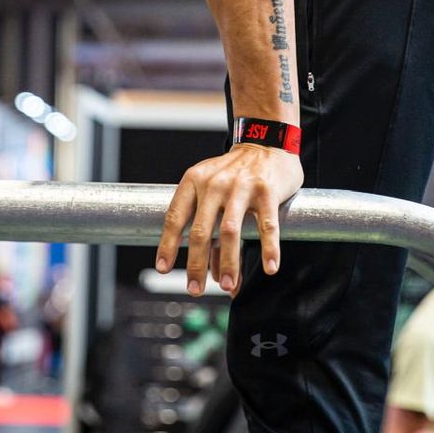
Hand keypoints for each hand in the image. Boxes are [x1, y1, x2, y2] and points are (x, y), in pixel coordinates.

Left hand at [156, 144, 303, 295]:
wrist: (266, 142)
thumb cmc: (234, 175)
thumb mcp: (213, 192)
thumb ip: (210, 230)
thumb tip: (210, 273)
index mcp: (193, 180)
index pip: (175, 217)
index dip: (167, 245)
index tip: (163, 269)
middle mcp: (214, 183)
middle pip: (200, 230)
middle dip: (195, 264)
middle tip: (194, 290)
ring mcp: (241, 186)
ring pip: (230, 231)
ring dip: (228, 262)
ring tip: (226, 286)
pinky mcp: (267, 190)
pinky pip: (266, 225)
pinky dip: (268, 249)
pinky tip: (270, 268)